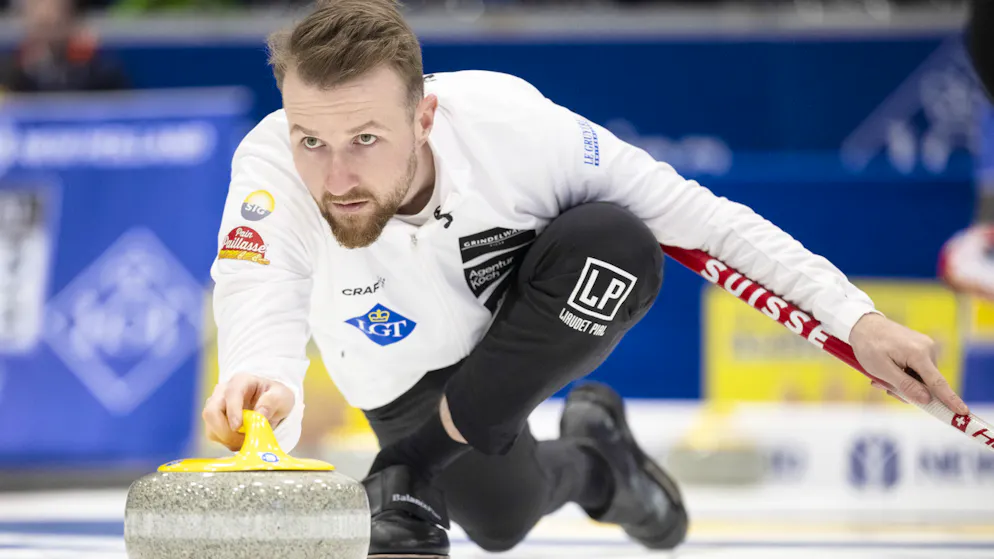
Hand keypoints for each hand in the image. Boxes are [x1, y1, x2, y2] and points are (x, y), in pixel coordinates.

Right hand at [202, 373, 294, 451]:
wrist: (271, 403)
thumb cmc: (275, 396)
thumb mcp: (282, 396)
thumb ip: (272, 402)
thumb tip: (259, 414)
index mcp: (241, 381)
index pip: (230, 394)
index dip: (232, 411)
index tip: (238, 427)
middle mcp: (223, 392)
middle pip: (211, 412)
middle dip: (225, 430)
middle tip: (244, 439)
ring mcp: (216, 406)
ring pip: (210, 426)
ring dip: (227, 439)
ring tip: (246, 440)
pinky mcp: (214, 421)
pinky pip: (213, 435)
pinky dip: (226, 442)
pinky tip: (241, 441)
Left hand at [850, 312, 968, 414]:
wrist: (863, 324)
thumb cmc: (869, 345)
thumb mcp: (881, 369)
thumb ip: (905, 385)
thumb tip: (927, 399)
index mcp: (919, 354)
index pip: (937, 382)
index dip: (950, 400)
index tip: (963, 412)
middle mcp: (928, 349)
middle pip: (926, 383)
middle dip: (906, 390)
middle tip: (882, 386)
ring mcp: (926, 347)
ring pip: (920, 378)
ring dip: (902, 382)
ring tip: (880, 376)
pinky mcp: (921, 348)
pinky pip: (917, 370)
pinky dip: (903, 374)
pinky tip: (887, 370)